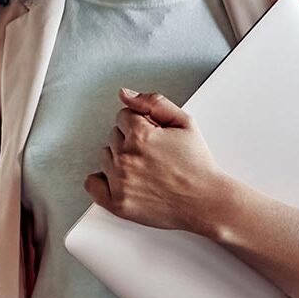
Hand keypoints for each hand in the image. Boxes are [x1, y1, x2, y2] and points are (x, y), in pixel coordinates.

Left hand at [84, 88, 228, 234]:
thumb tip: (125, 94)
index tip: (153, 136)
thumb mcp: (184, 122)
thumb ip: (153, 102)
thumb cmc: (197, 165)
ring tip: (144, 168)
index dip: (141, 124)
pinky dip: (102, 180)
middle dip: (131, 140)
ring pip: (105, 157)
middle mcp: (126, 157)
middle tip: (153, 153)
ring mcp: (120, 181)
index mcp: (140, 135)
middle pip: (113, 136)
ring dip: (120, 159)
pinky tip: (121, 179)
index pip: (123, 116)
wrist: (205, 202)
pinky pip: (92, 184)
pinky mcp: (117, 203)